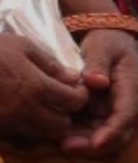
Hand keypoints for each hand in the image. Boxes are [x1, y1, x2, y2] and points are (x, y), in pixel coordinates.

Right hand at [0, 32, 87, 140]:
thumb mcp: (23, 46)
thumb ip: (50, 64)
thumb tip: (72, 77)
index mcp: (38, 86)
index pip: (74, 102)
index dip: (81, 96)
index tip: (76, 89)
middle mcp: (28, 108)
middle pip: (62, 125)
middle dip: (66, 113)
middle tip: (60, 100)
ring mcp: (11, 120)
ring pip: (43, 133)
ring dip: (47, 122)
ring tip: (41, 107)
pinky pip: (21, 134)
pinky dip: (28, 126)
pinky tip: (21, 111)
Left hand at [61, 30, 137, 155]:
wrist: (107, 40)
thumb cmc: (107, 41)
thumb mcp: (103, 46)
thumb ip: (99, 62)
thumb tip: (96, 81)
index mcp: (131, 89)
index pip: (125, 116)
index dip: (111, 132)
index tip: (95, 143)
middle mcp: (124, 104)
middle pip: (114, 132)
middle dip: (93, 143)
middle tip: (67, 145)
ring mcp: (111, 109)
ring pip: (101, 133)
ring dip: (82, 141)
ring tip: (57, 141)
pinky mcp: (98, 110)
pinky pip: (89, 126)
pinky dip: (75, 132)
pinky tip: (55, 132)